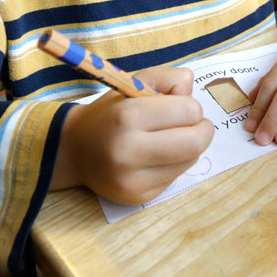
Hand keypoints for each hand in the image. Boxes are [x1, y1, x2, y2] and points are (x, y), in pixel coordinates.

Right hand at [51, 66, 213, 204]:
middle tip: (192, 124)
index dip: (192, 107)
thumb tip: (192, 92)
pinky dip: (175, 164)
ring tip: (171, 138)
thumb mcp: (134, 83)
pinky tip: (156, 157)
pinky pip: (175, 178)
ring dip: (189, 147)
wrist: (75, 150)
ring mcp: (133, 180)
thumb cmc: (110, 112)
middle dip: (202, 130)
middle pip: (195, 143)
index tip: (182, 106)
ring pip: (190, 162)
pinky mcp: (139, 197)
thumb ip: (168, 78)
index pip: (189, 112)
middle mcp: (128, 152)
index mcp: (127, 117)